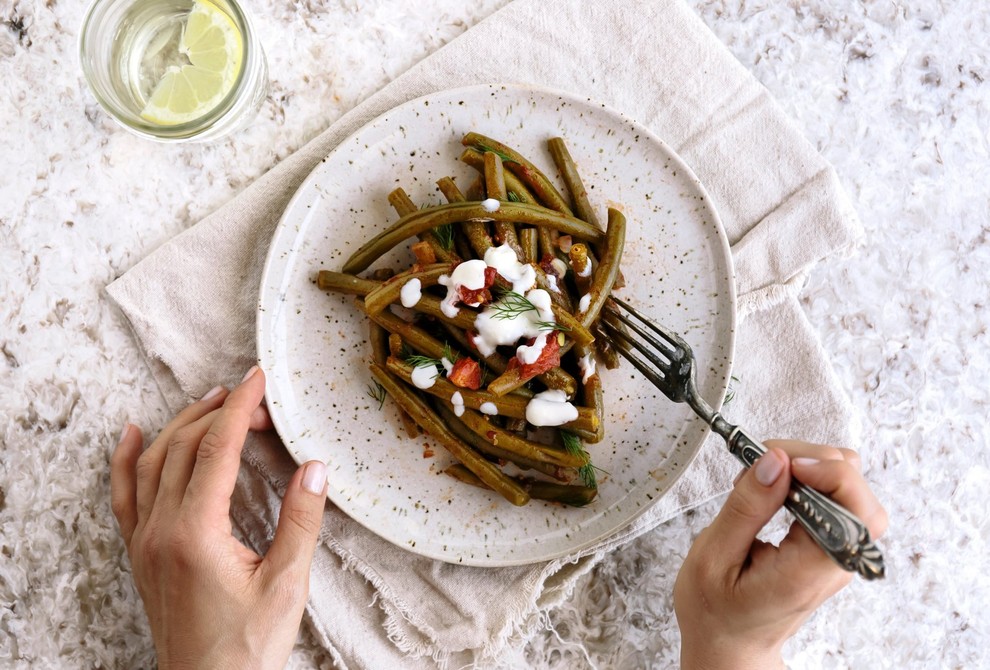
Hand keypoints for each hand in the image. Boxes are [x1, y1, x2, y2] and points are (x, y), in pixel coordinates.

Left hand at [110, 366, 328, 669]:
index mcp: (196, 533)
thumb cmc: (246, 647)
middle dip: (217, 413)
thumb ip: (300, 522)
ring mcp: (144, 542)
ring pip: (152, 463)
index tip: (256, 380)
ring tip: (210, 402)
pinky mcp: (140, 554)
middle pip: (183, 448)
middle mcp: (161, 531)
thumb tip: (315, 469)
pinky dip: (127, 458)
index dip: (239, 409)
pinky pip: (124, 495)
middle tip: (251, 398)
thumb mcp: (286, 585)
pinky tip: (132, 433)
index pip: (217, 451)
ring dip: (181, 425)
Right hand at [673, 440, 887, 669]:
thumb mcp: (714, 557)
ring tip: (762, 478)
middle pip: (857, 489)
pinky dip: (805, 479)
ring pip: (849, 486)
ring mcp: (835, 553)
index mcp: (808, 571)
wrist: (729, 645)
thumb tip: (774, 461)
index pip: (853, 508)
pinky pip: (834, 497)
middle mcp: (833, 562)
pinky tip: (773, 488)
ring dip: (807, 467)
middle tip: (762, 465)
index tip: (777, 462)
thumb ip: (747, 508)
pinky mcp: (828, 544)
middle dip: (810, 461)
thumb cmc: (715, 612)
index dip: (823, 471)